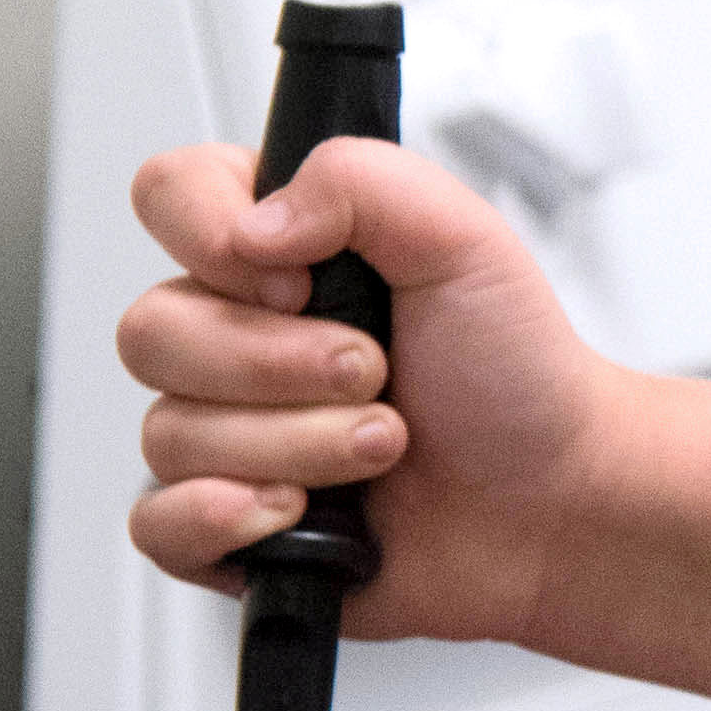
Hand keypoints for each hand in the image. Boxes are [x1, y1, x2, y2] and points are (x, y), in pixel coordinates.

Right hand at [116, 138, 618, 645]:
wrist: (559, 501)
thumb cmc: (519, 377)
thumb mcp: (465, 240)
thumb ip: (360, 182)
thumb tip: (253, 223)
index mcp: (279, 255)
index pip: (168, 198)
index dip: (212, 237)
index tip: (300, 280)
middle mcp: (238, 337)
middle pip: (151, 331)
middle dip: (280, 363)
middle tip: (378, 375)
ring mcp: (228, 435)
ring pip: (169, 433)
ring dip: (298, 444)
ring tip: (386, 447)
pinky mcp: (229, 527)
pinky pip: (158, 523)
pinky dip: (225, 518)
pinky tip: (301, 514)